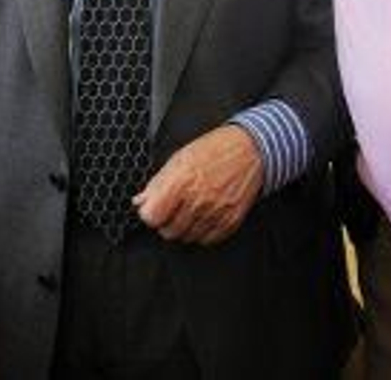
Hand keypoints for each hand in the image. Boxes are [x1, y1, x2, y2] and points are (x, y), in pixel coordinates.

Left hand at [134, 125, 262, 244]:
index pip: (151, 217)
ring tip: (190, 209)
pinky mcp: (229, 221)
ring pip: (186, 237)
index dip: (150, 212)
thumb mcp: (179, 159)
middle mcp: (197, 201)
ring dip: (184, 227)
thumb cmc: (214, 150)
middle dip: (166, 221)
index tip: (154, 207)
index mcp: (181, 183)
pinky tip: (204, 215)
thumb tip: (141, 201)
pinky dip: (202, 231)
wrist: (249, 150)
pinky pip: (207, 240)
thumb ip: (157, 183)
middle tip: (173, 208)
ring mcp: (214, 213)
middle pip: (168, 231)